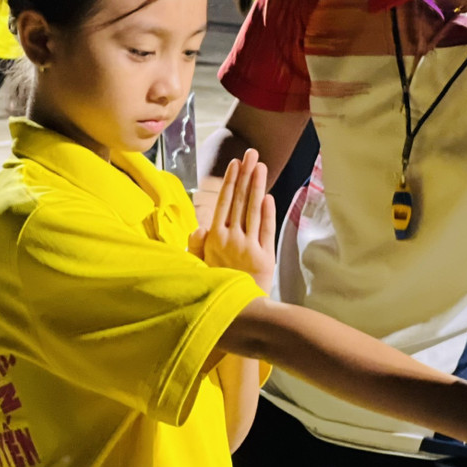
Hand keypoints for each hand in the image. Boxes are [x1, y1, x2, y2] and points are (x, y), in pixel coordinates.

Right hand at [189, 149, 275, 291]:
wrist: (235, 313)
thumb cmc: (215, 286)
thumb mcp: (199, 265)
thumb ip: (197, 244)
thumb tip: (199, 226)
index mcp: (214, 238)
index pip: (224, 203)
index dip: (231, 181)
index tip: (236, 163)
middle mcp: (231, 239)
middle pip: (240, 200)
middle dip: (246, 175)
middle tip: (252, 153)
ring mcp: (248, 246)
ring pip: (253, 210)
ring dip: (257, 186)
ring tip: (261, 166)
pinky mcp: (265, 256)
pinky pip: (266, 230)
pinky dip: (268, 213)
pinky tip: (269, 196)